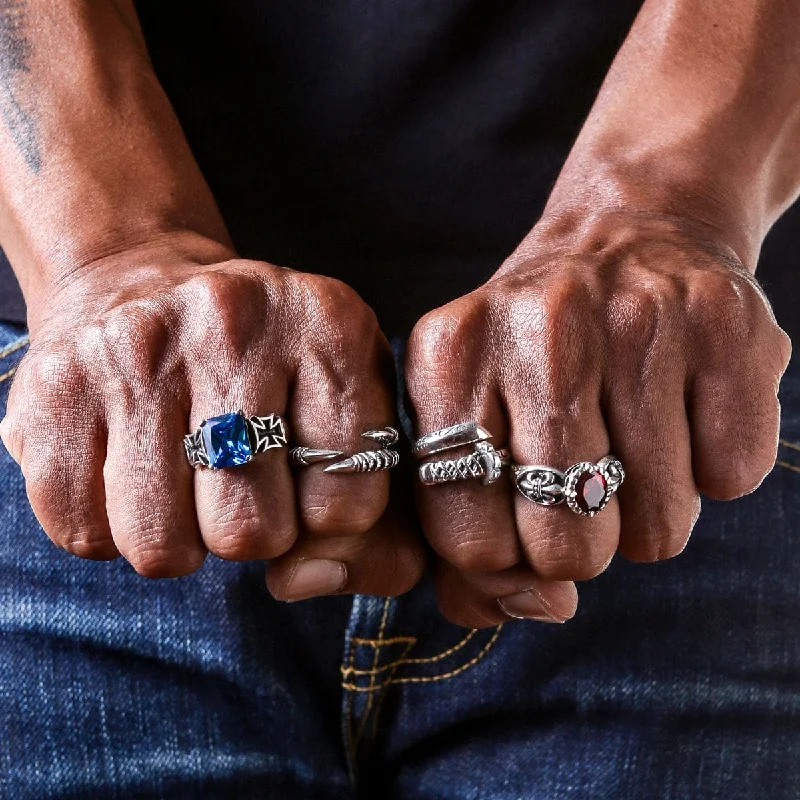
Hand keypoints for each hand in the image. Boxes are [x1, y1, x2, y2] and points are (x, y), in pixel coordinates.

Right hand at [1, 233, 423, 596]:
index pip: (347, 503)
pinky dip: (109, 528)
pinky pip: (83, 532)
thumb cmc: (269, 368)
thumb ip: (378, 520)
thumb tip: (320, 580)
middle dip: (250, 534)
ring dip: (177, 538)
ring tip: (184, 479)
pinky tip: (130, 471)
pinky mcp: (55, 386)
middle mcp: (234, 323)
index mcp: (330, 325)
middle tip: (239, 484)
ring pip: (160, 547)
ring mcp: (137, 348)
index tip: (306, 488)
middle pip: (251, 532)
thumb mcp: (350, 411)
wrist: (143, 281)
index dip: (327, 522)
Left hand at [405, 211, 790, 627]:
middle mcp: (539, 328)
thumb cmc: (534, 357)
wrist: (626, 234)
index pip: (467, 540)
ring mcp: (638, 318)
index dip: (500, 557)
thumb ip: (466, 545)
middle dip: (578, 543)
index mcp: (447, 357)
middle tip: (580, 481)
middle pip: (567, 546)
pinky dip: (711, 467)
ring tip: (630, 435)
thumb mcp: (471, 425)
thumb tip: (535, 607)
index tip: (516, 520)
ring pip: (658, 527)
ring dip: (647, 510)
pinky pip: (731, 478)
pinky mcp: (725, 323)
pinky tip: (682, 405)